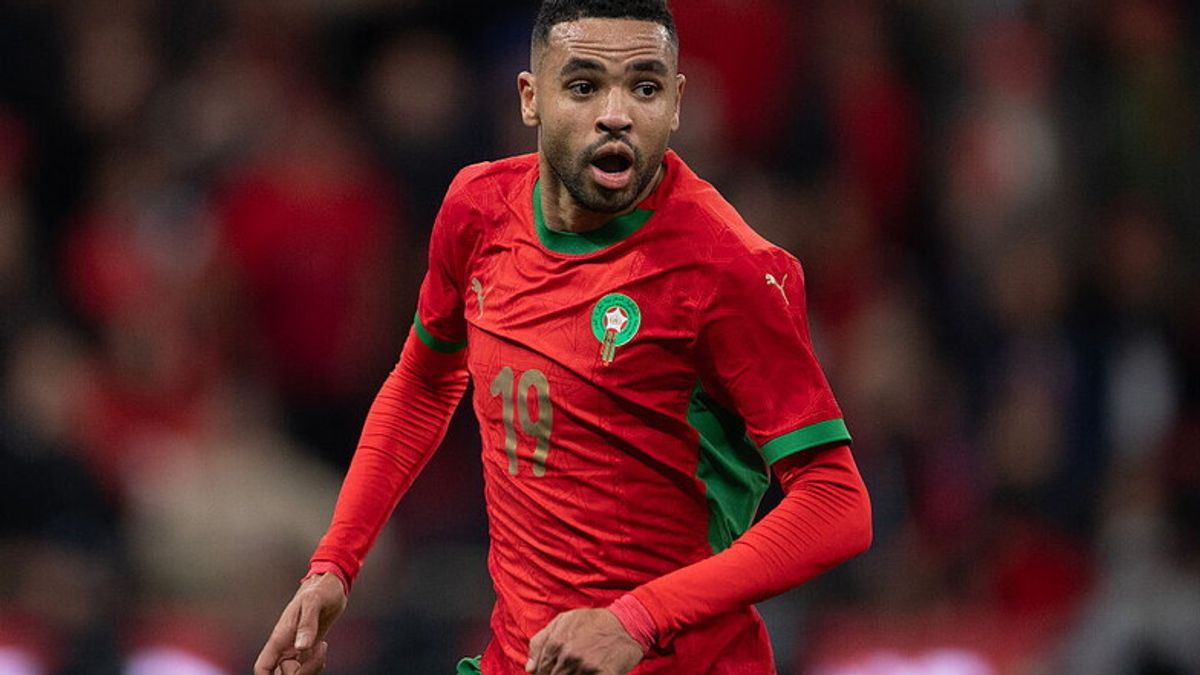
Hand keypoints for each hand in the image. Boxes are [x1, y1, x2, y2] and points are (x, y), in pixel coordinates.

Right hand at [254, 572, 347, 674]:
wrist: (332, 586)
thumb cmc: (320, 589)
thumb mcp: (314, 601)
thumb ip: (307, 624)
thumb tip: (302, 647)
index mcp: (279, 638)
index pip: (263, 667)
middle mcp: (285, 647)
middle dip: (301, 673)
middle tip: (316, 651)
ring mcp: (296, 649)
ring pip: (296, 673)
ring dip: (311, 668)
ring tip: (322, 647)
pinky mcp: (307, 649)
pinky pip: (306, 668)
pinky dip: (315, 666)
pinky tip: (322, 648)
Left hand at [526, 608, 643, 674]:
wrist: (628, 623)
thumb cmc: (594, 622)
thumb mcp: (564, 620)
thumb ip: (542, 641)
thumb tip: (529, 668)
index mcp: (556, 642)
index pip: (540, 670)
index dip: (543, 674)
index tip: (551, 672)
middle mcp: (569, 656)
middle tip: (567, 670)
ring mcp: (586, 667)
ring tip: (579, 670)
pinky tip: (589, 673)